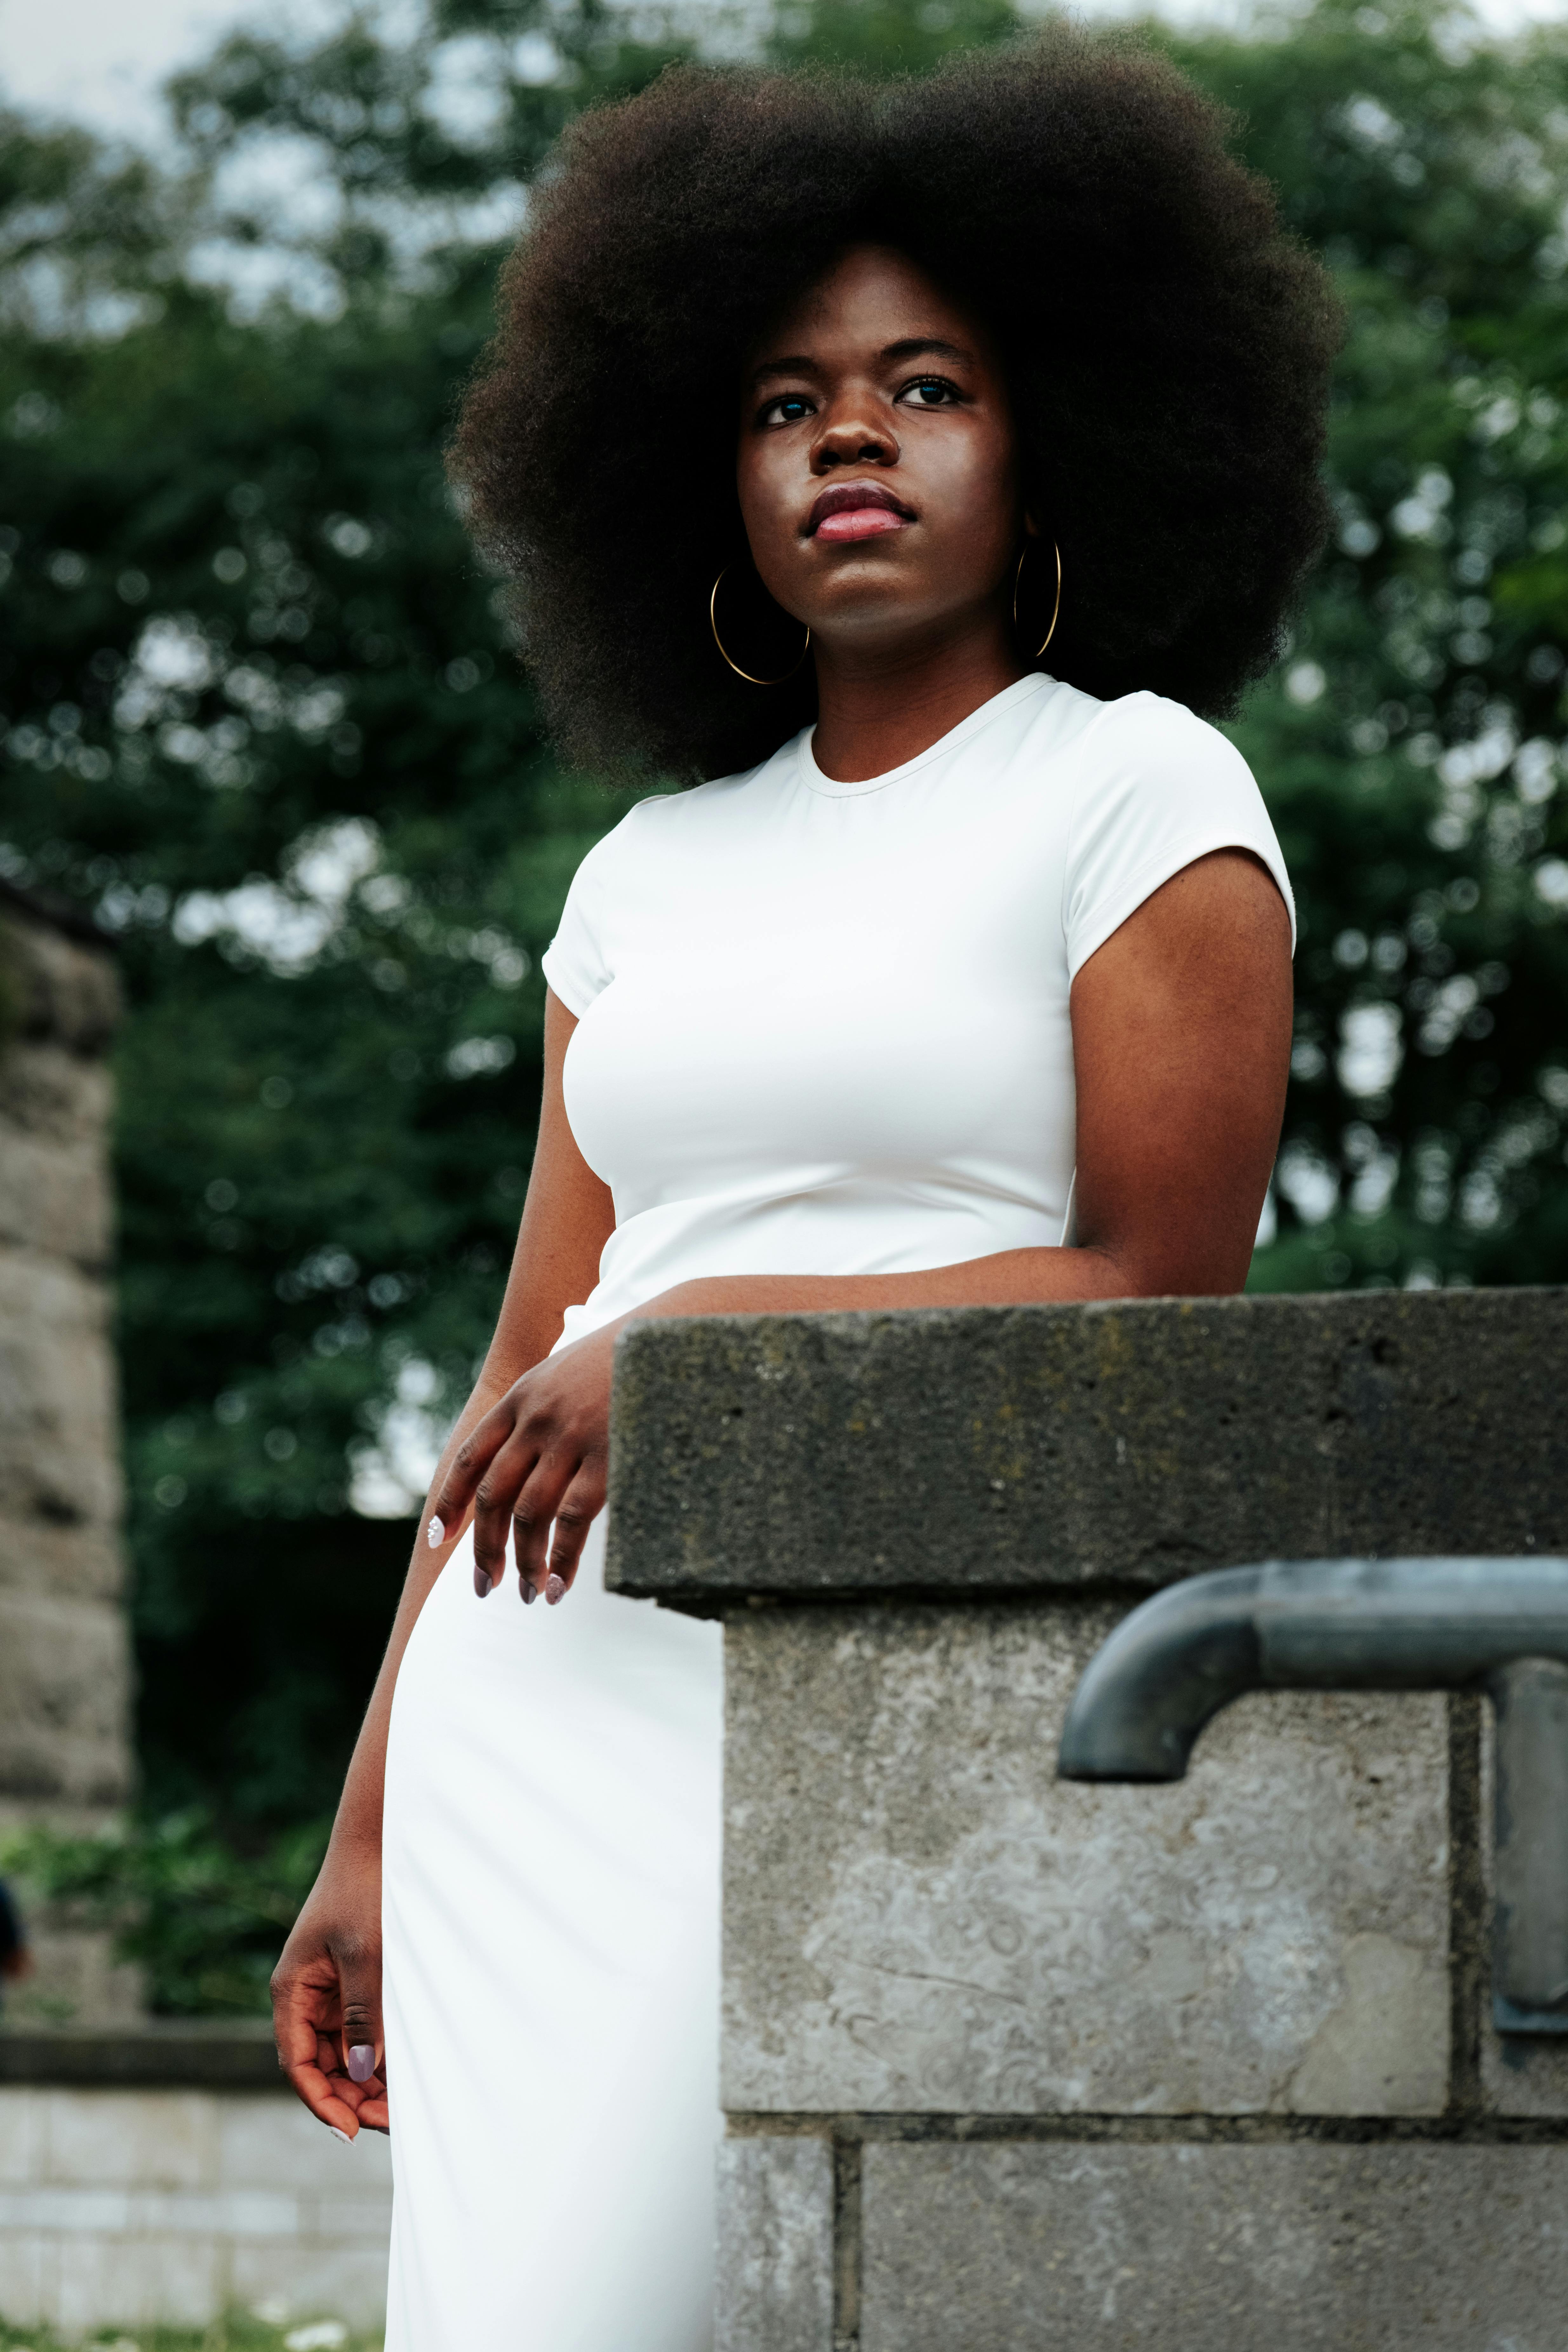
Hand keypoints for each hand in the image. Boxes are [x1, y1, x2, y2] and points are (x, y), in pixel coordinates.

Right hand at [271, 1845, 387, 2138]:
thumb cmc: (364, 1890)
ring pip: (343, 2053)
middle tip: (392, 2123)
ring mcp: (329, 1992)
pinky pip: (361, 2031)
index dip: (322, 2102)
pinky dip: (379, 2054)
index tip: (352, 2131)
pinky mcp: (353, 1985)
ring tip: (403, 2108)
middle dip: (351, 2099)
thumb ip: (364, 2012)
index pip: (298, 2063)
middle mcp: (306, 1997)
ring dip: (367, 2082)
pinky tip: (404, 2074)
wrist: (377, 1842)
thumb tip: (365, 2071)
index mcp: (293, 1990)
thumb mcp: (365, 1953)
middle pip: (321, 2066)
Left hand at [429, 1319, 622, 1602]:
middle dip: (484, 1548)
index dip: (451, 1502)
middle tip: (484, 1585)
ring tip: (528, 1593)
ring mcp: (571, 1438)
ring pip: (529, 1514)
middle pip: (493, 1495)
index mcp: (522, 1397)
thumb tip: (523, 1462)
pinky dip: (562, 1559)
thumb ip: (539, 1411)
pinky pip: (572, 1520)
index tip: (439, 1538)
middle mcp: (537, 1418)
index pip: (471, 1456)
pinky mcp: (608, 1456)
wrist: (673, 1334)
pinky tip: (559, 1585)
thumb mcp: (565, 1373)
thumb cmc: (624, 1359)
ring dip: (523, 1562)